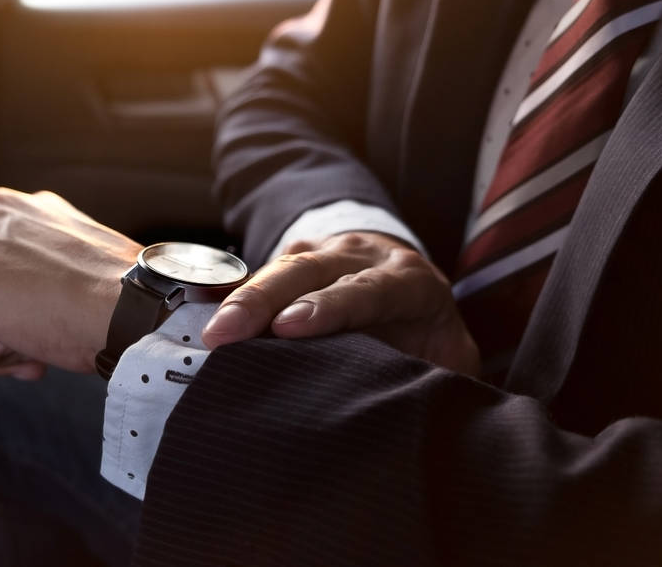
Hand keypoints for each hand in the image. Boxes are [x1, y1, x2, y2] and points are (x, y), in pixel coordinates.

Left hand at [0, 188, 139, 377]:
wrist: (125, 305)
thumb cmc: (112, 300)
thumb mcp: (75, 273)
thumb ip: (41, 273)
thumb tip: (22, 302)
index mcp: (28, 209)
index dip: (23, 311)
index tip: (53, 325)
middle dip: (4, 327)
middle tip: (40, 345)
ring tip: (33, 343)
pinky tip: (15, 340)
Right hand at [202, 232, 479, 375]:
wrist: (406, 285)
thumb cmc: (427, 332)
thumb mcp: (450, 353)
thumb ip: (441, 377)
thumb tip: (422, 409)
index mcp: (407, 279)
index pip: (366, 289)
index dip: (329, 306)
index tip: (290, 327)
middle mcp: (361, 256)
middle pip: (308, 270)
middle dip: (264, 298)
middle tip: (227, 330)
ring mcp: (322, 253)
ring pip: (278, 269)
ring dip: (241, 300)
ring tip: (211, 332)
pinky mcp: (292, 262)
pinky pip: (262, 278)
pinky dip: (237, 300)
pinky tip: (212, 322)